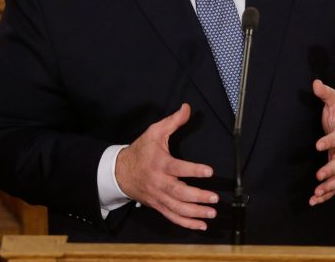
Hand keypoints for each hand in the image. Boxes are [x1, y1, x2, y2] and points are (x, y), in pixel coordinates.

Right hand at [115, 103, 218, 230]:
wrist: (120, 172)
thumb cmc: (141, 150)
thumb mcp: (154, 132)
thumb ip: (173, 121)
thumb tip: (188, 108)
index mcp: (160, 163)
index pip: (177, 168)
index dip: (193, 170)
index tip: (209, 171)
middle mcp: (159, 182)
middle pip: (179, 193)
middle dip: (198, 197)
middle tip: (214, 198)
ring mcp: (158, 196)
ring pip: (177, 208)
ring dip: (195, 213)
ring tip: (211, 213)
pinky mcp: (158, 205)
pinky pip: (172, 217)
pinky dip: (187, 223)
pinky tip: (201, 225)